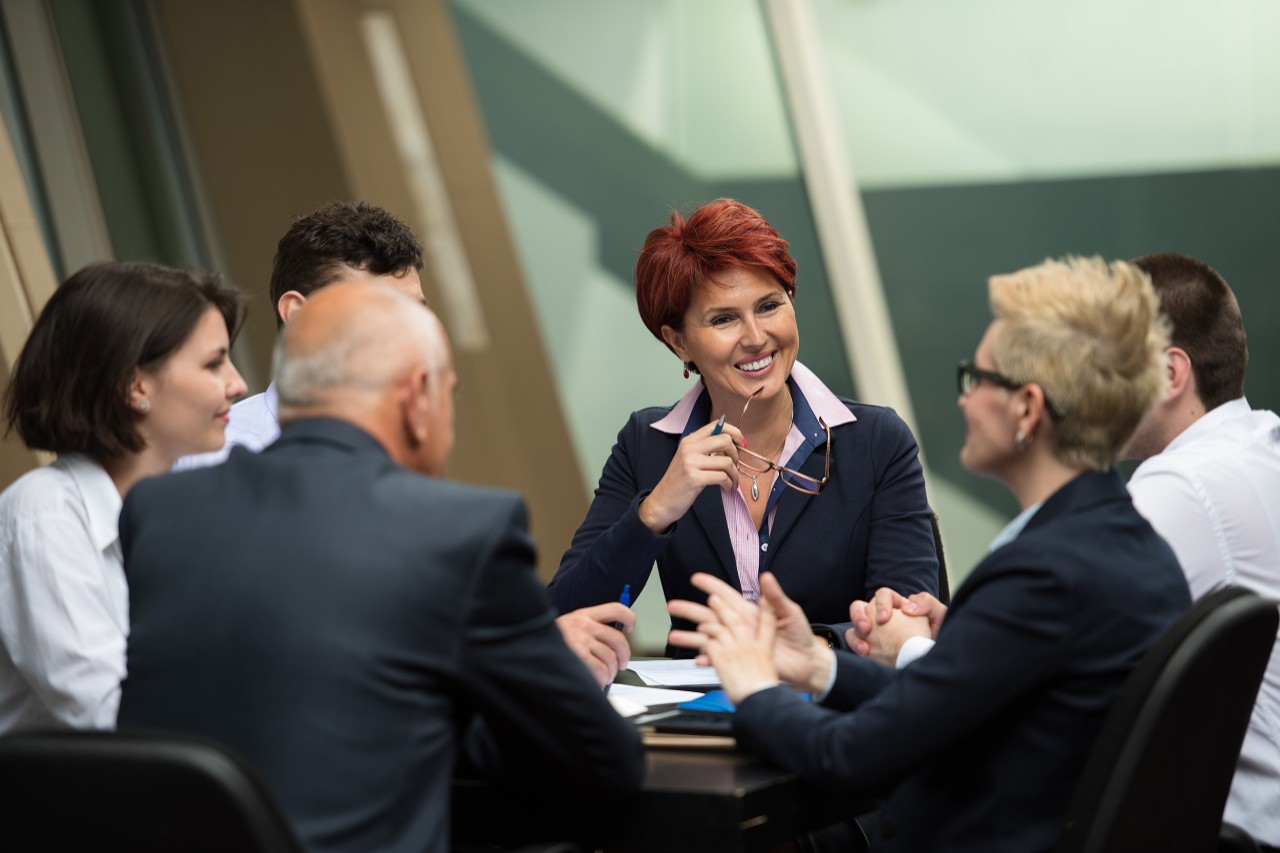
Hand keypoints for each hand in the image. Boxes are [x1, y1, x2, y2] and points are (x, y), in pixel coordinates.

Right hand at [556, 602, 633, 687]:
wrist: (527, 647)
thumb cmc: (550, 641)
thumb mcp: (568, 627)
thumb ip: (588, 630)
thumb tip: (611, 646)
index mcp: (583, 614)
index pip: (615, 609)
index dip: (628, 617)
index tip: (631, 627)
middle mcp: (583, 624)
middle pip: (617, 639)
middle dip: (624, 655)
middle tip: (621, 664)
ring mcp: (580, 640)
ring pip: (610, 657)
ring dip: (611, 671)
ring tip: (606, 676)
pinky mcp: (578, 656)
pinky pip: (601, 670)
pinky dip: (602, 678)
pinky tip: (597, 680)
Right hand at [638, 419, 742, 531]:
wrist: (662, 501)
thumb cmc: (679, 481)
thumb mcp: (688, 459)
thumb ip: (704, 448)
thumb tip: (730, 442)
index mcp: (689, 441)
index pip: (715, 425)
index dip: (733, 431)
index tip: (741, 442)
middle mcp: (689, 448)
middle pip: (724, 440)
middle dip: (735, 453)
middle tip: (734, 465)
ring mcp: (690, 463)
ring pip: (726, 461)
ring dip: (734, 474)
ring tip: (732, 481)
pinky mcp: (694, 478)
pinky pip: (722, 477)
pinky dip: (728, 483)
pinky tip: (726, 488)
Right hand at [668, 572, 830, 692]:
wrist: (808, 663)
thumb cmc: (801, 635)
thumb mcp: (789, 612)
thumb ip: (775, 597)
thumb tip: (766, 576)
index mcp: (750, 612)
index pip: (726, 596)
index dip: (711, 586)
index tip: (696, 578)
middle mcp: (740, 626)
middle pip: (709, 615)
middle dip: (690, 609)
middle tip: (673, 605)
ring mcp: (739, 643)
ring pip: (709, 638)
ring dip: (691, 636)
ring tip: (674, 635)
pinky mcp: (742, 659)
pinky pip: (719, 659)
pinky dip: (707, 659)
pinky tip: (696, 659)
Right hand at [847, 587, 940, 664]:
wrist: (935, 659)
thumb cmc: (939, 635)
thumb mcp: (938, 614)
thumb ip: (925, 602)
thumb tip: (905, 608)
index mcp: (897, 606)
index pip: (882, 595)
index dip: (880, 604)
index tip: (885, 619)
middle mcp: (882, 618)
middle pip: (860, 607)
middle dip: (859, 616)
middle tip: (867, 629)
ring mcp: (874, 634)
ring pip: (854, 627)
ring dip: (855, 634)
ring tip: (864, 647)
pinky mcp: (871, 649)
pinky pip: (855, 644)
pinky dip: (856, 647)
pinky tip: (865, 654)